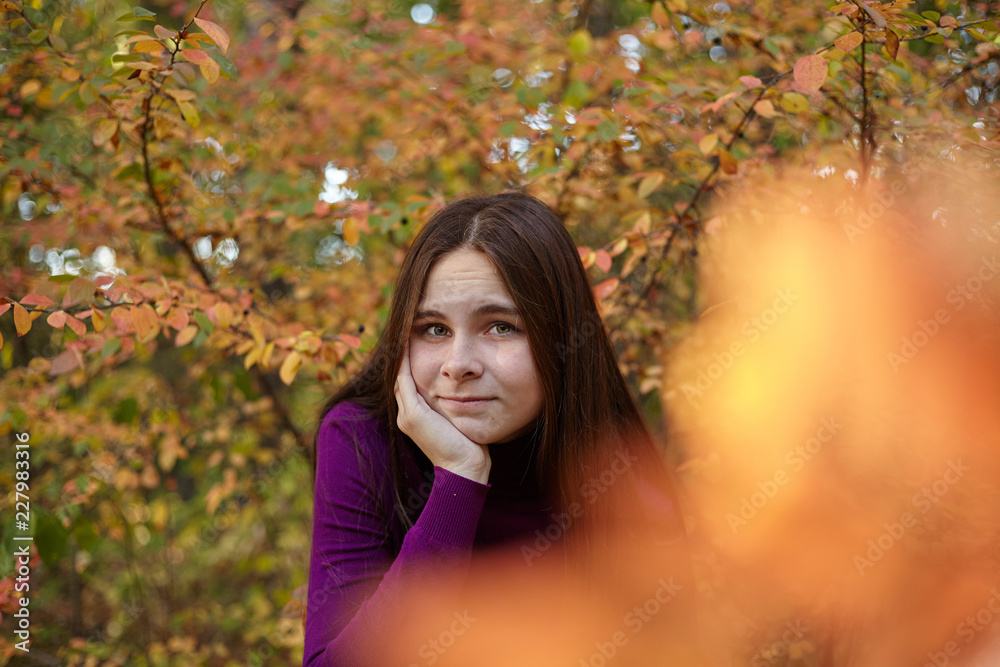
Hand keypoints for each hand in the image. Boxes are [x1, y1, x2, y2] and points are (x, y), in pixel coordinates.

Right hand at [394, 342, 490, 483]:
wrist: (465, 468)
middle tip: (405, 329)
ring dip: (400, 353)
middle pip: (399, 376)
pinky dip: (404, 360)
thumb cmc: (469, 446)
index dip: (408, 362)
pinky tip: (406, 342)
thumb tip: (469, 387)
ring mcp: (408, 414)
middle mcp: (406, 414)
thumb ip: (456, 403)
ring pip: (399, 375)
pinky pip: (404, 379)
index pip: (408, 382)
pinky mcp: (414, 414)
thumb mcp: (459, 418)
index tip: (413, 340)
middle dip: (401, 354)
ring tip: (403, 331)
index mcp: (415, 416)